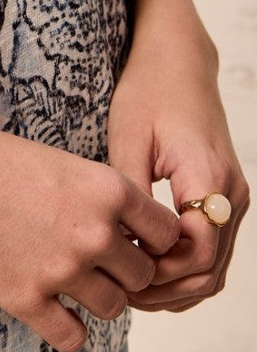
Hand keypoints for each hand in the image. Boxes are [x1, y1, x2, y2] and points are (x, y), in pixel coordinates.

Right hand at [0, 103, 181, 351]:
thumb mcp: (57, 162)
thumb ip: (96, 197)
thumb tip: (123, 234)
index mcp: (106, 190)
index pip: (166, 233)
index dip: (152, 238)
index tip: (131, 239)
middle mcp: (93, 233)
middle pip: (143, 275)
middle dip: (125, 271)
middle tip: (97, 262)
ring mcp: (61, 270)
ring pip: (113, 308)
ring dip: (97, 298)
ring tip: (70, 281)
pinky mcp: (26, 299)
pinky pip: (71, 337)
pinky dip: (66, 329)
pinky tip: (50, 309)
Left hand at [107, 0, 249, 312]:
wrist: (178, 61)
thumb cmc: (149, 91)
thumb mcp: (128, 137)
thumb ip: (129, 195)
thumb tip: (118, 246)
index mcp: (209, 177)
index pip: (198, 253)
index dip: (160, 272)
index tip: (120, 270)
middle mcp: (231, 194)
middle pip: (210, 270)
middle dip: (165, 289)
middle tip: (119, 290)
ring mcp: (233, 199)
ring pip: (215, 268)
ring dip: (175, 285)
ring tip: (128, 285)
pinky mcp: (224, 199)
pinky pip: (212, 250)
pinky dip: (184, 269)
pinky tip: (145, 268)